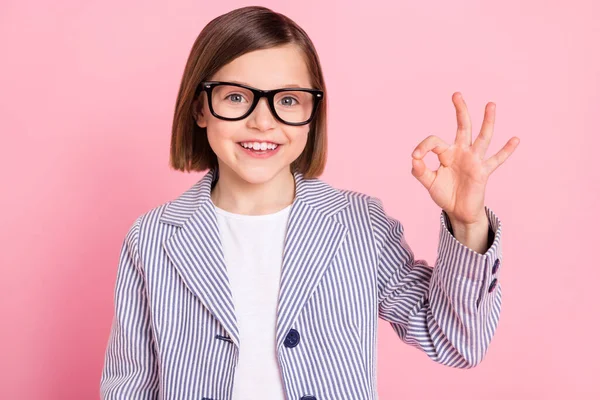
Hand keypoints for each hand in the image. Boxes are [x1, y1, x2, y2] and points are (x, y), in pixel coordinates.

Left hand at [410, 92, 519, 225]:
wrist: (458, 211)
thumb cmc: (445, 194)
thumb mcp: (429, 183)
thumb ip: (420, 171)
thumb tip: (414, 159)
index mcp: (447, 153)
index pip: (434, 141)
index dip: (423, 147)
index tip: (416, 157)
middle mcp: (462, 152)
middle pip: (463, 127)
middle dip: (460, 110)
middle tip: (456, 94)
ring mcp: (474, 160)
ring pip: (482, 137)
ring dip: (487, 121)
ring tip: (490, 104)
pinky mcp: (483, 171)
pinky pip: (496, 160)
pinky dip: (506, 150)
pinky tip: (515, 139)